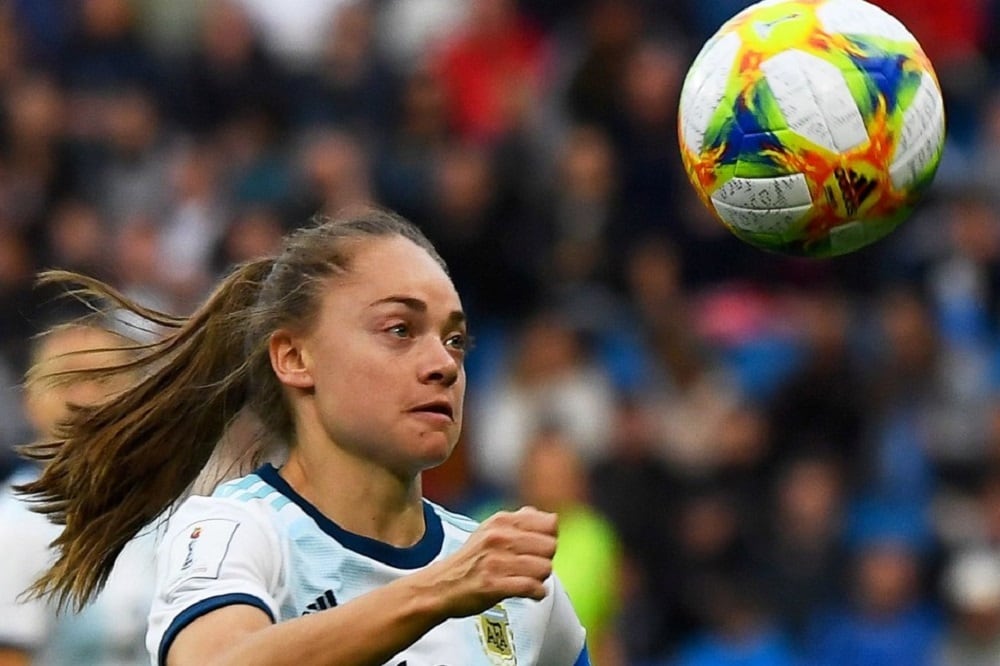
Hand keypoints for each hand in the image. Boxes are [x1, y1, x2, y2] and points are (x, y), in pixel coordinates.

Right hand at [424, 506, 557, 618]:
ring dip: (541, 578)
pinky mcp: (494, 585)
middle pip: (550, 546)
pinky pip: (532, 588)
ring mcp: (496, 561)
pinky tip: (531, 594)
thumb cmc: (469, 561)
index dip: (548, 538)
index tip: (539, 548)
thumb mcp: (489, 530)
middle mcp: (499, 537)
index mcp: (501, 521)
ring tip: (529, 580)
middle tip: (533, 567)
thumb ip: (519, 522)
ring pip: (544, 568)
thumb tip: (550, 517)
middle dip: (545, 559)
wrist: (440, 586)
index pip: (549, 523)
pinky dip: (537, 593)